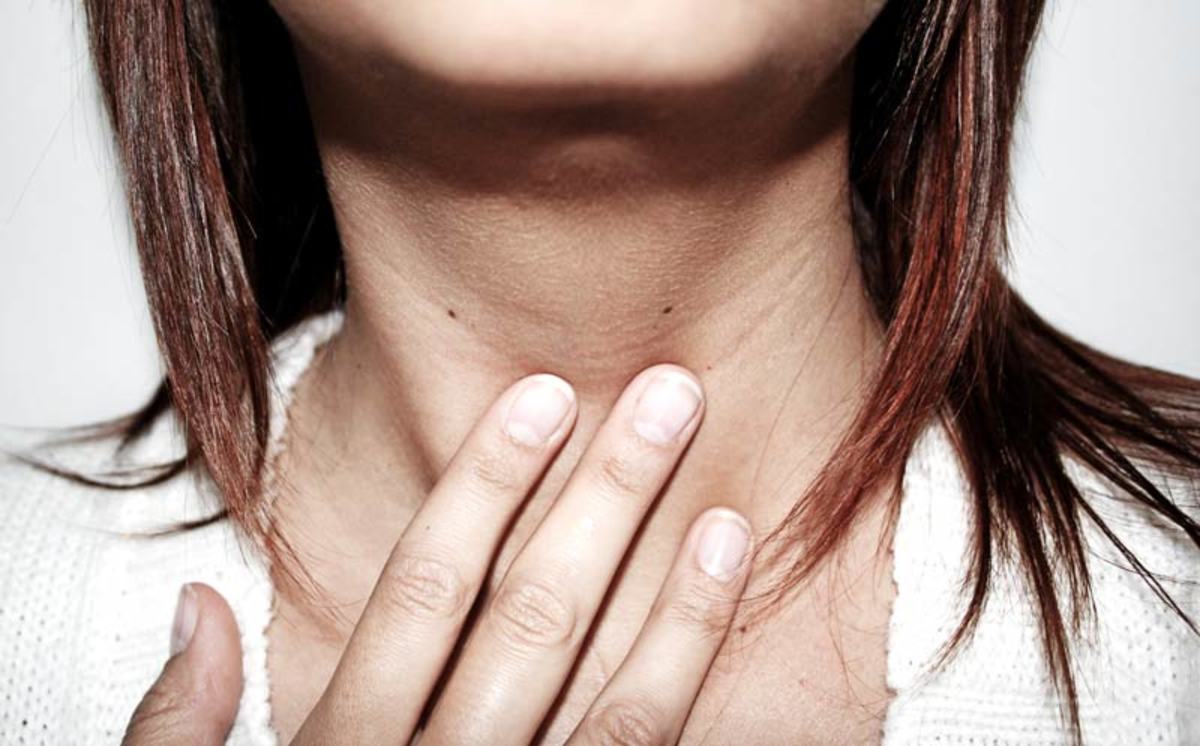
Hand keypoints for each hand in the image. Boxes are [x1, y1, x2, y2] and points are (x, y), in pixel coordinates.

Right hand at [123, 364, 753, 744]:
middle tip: (667, 396)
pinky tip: (721, 604)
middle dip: (606, 500)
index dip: (489, 487)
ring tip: (718, 489)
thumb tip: (198, 606)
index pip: (428, 592)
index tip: (545, 397)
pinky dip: (690, 679)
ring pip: (613, 701)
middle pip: (535, 621)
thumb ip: (183, 726)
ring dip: (672, 589)